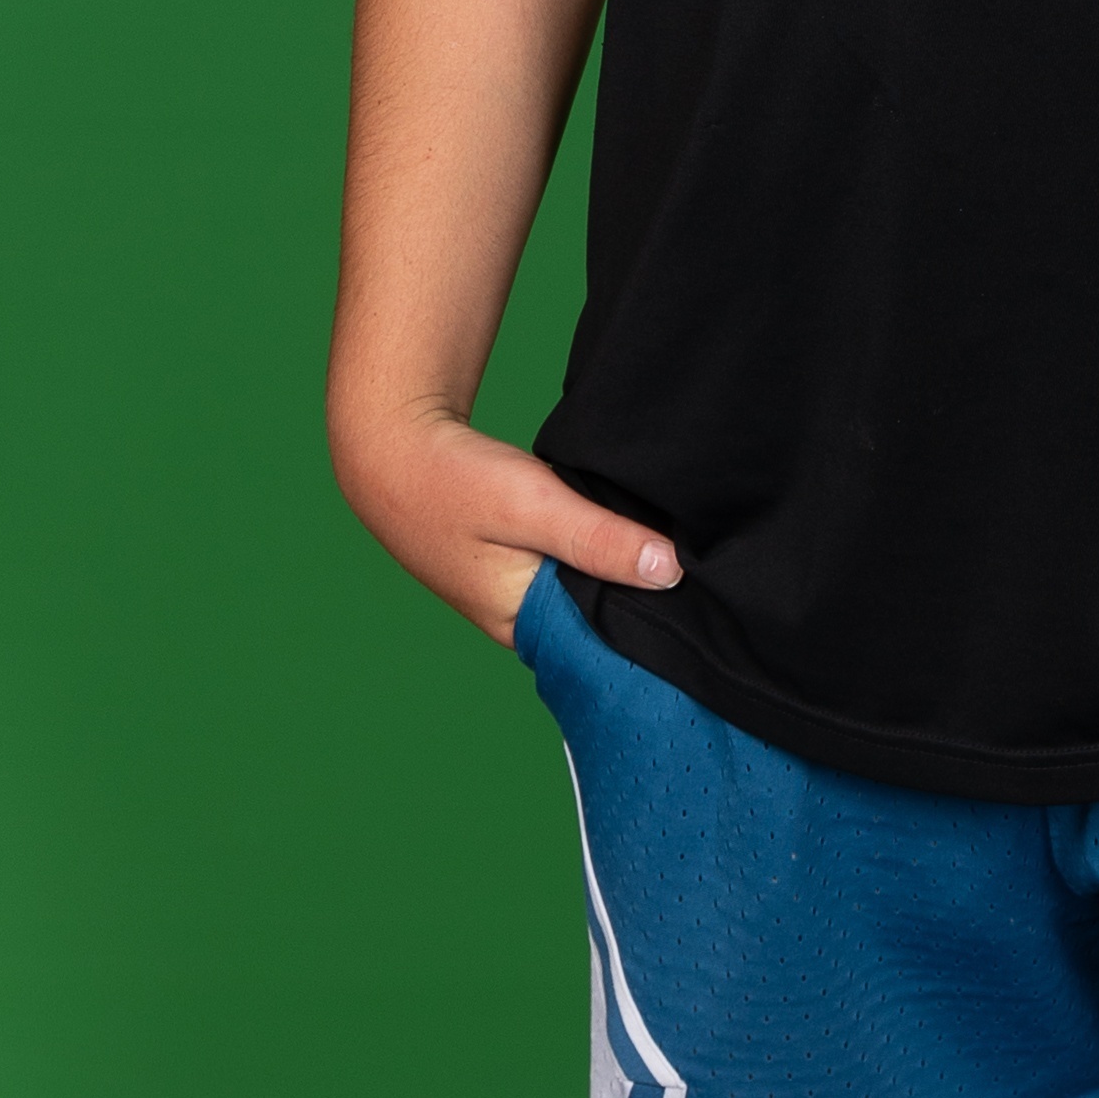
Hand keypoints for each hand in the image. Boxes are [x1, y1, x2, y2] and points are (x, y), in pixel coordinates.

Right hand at [330, 404, 682, 645]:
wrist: (392, 449)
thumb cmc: (454, 482)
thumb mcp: (532, 506)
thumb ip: (598, 540)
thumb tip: (670, 572)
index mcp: (522, 624)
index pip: (605, 648)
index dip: (652, 630)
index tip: (703, 607)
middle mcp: (522, 620)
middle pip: (600, 623)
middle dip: (645, 602)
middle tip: (706, 576)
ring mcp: (519, 592)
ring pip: (589, 593)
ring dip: (624, 574)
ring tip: (686, 556)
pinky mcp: (519, 563)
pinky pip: (574, 569)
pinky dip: (602, 554)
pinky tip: (637, 535)